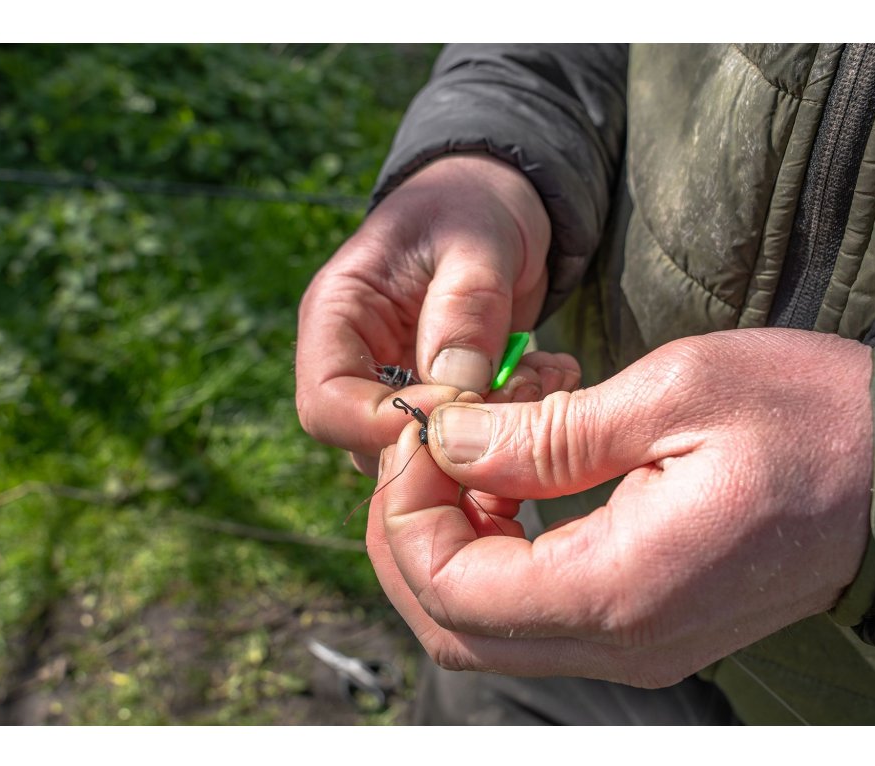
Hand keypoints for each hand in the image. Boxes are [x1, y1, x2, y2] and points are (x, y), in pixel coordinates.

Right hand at [295, 155, 578, 469]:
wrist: (497, 205)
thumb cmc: (473, 206)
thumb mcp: (476, 241)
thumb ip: (465, 308)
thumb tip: (458, 387)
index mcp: (338, 317)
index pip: (326, 406)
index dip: (384, 425)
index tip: (462, 403)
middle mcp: (357, 363)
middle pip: (373, 443)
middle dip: (449, 435)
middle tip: (520, 394)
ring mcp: (398, 386)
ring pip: (426, 450)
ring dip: (488, 430)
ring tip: (540, 376)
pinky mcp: (440, 398)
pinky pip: (465, 438)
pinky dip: (511, 421)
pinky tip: (548, 376)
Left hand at [366, 329, 873, 686]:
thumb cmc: (806, 417)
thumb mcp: (671, 394)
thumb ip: (543, 433)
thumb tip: (446, 440)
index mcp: (621, 589)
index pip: (454, 590)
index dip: (408, 513)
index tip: (421, 432)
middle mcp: (620, 642)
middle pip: (453, 625)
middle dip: (409, 535)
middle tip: (420, 447)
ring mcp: (632, 645)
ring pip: (485, 626)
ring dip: (448, 542)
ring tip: (463, 453)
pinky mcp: (642, 625)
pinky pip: (533, 612)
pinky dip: (493, 552)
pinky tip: (506, 481)